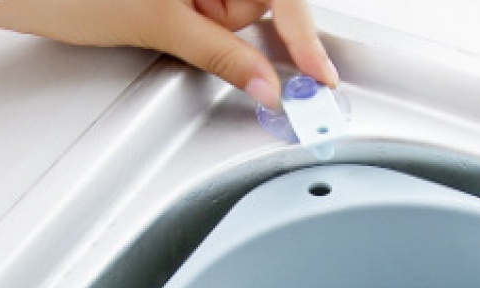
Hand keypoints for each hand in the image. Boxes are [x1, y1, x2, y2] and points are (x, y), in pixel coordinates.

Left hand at [0, 0, 337, 105]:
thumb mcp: (160, 23)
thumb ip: (223, 56)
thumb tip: (268, 87)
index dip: (303, 35)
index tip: (319, 75)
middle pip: (258, 1)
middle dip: (231, 22)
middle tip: (187, 21)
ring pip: (236, 7)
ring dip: (209, 23)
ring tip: (162, 12)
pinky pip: (215, 6)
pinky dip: (200, 18)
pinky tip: (167, 12)